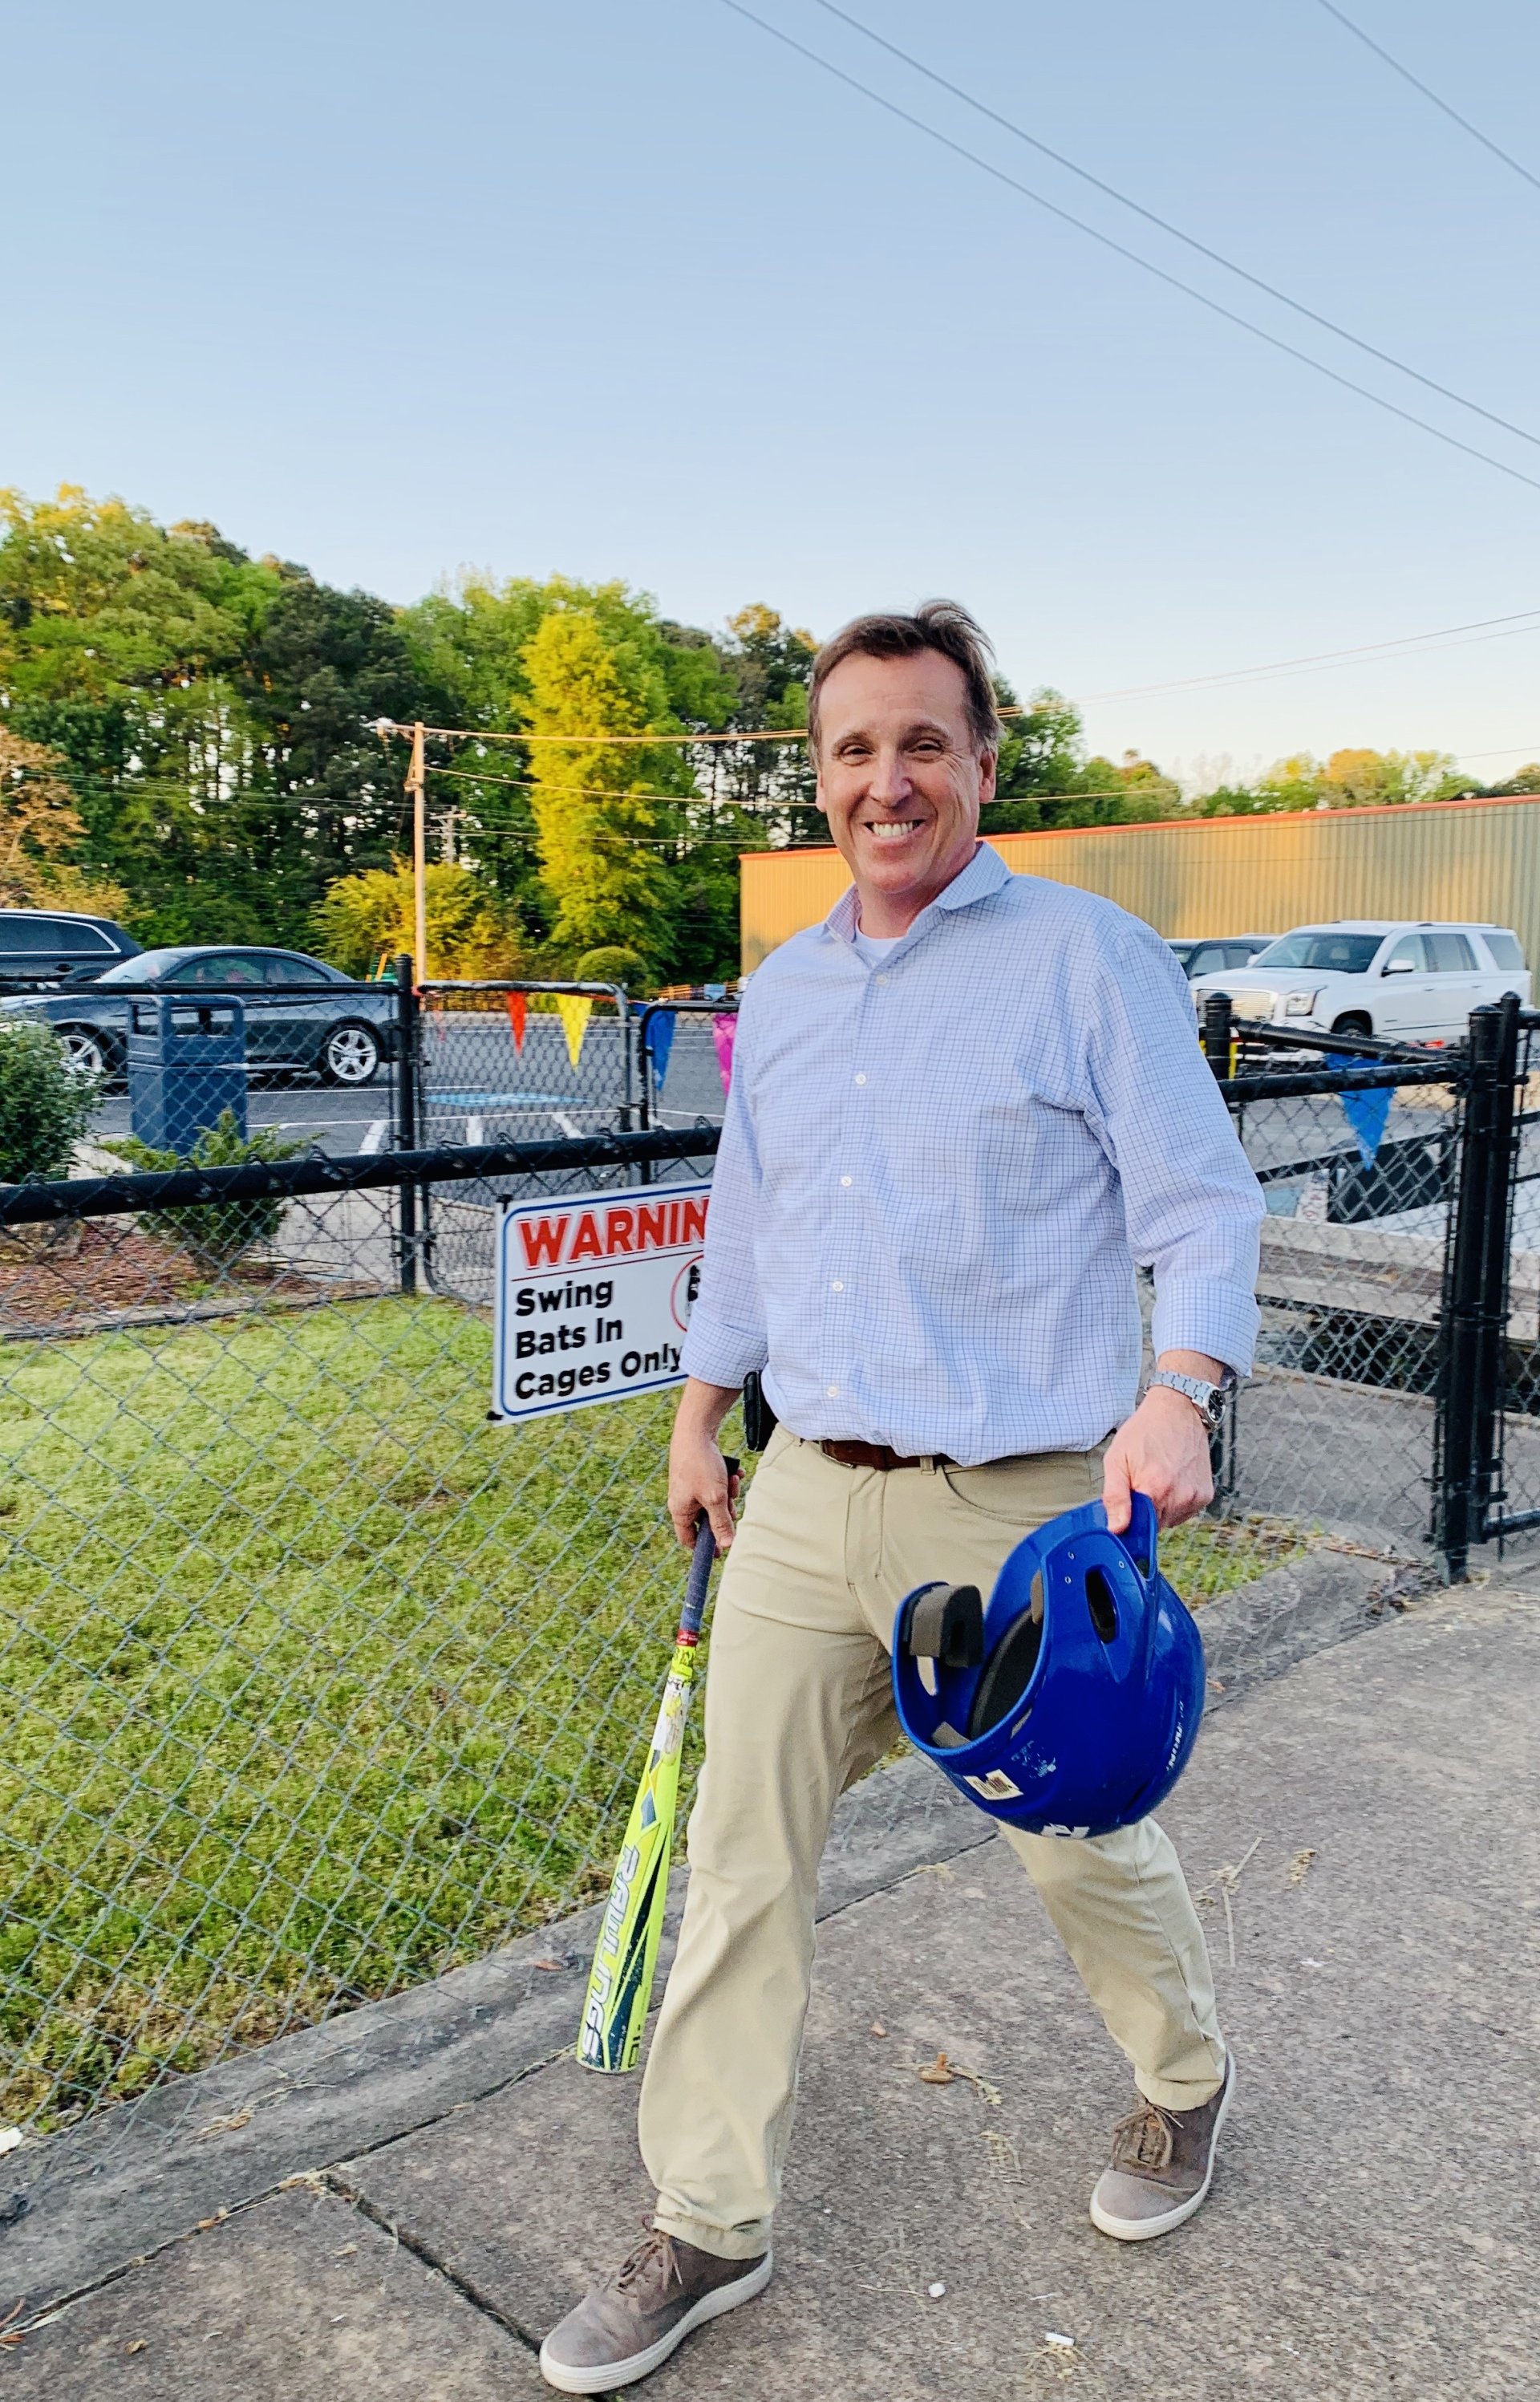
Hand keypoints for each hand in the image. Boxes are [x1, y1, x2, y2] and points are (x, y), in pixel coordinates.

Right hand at [668, 1377, 741, 1550]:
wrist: (695, 1429)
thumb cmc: (701, 1465)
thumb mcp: (714, 1498)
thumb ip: (720, 1522)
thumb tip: (726, 1545)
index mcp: (680, 1511)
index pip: (688, 1539)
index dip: (704, 1547)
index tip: (721, 1551)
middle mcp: (682, 1500)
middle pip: (707, 1518)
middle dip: (723, 1512)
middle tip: (732, 1504)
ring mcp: (690, 1486)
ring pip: (714, 1500)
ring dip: (728, 1494)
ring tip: (733, 1481)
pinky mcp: (699, 1473)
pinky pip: (716, 1484)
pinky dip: (727, 1480)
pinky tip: (735, 1471)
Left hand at [1102, 1386, 1214, 1533]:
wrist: (1178, 1411)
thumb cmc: (1144, 1432)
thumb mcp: (1117, 1459)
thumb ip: (1115, 1497)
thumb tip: (1116, 1528)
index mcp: (1154, 1488)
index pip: (1138, 1528)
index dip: (1129, 1520)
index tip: (1125, 1506)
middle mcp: (1179, 1496)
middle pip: (1154, 1526)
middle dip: (1143, 1511)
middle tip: (1140, 1483)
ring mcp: (1195, 1497)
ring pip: (1170, 1520)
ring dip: (1160, 1508)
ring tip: (1158, 1478)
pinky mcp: (1206, 1495)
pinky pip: (1185, 1512)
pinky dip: (1176, 1503)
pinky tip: (1172, 1480)